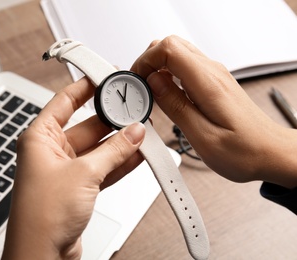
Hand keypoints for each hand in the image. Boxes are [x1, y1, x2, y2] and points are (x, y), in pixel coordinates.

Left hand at [2, 78, 145, 258]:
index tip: (105, 76)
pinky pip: (102, 168)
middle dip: (112, 121)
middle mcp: (51, 151)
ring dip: (120, 144)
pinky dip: (119, 163)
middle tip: (135, 113)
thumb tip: (133, 134)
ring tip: (143, 133)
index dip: (86, 86)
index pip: (65, 100)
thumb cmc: (41, 215)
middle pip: (87, 125)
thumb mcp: (83, 174)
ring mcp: (66, 170)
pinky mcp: (78, 187)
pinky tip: (138, 155)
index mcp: (40, 137)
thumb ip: (113, 151)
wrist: (41, 254)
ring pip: (98, 149)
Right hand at [131, 35, 296, 187]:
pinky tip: (166, 98)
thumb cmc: (244, 150)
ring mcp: (214, 75)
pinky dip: (168, 77)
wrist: (270, 153)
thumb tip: (154, 83)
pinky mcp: (213, 83)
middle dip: (148, 62)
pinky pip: (184, 68)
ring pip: (176, 54)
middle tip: (139, 87)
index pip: (168, 48)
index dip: (145, 61)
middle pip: (171, 44)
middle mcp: (212, 72)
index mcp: (208, 82)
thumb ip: (175, 107)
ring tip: (150, 95)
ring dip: (157, 69)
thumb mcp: (203, 137)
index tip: (136, 82)